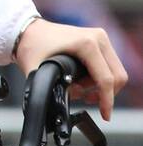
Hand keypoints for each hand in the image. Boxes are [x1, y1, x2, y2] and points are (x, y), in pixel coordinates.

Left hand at [13, 18, 127, 120]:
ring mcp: (100, 38)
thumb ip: (47, 91)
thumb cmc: (32, 46)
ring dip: (102, 86)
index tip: (105, 115)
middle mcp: (98, 38)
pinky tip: (82, 82)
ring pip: (115, 72)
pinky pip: (109, 66)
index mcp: (86, 44)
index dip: (106, 101)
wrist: (28, 30)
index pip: (106, 79)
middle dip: (105, 94)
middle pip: (117, 76)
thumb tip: (57, 108)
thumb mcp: (37, 71)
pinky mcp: (99, 41)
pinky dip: (100, 78)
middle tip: (85, 100)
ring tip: (78, 89)